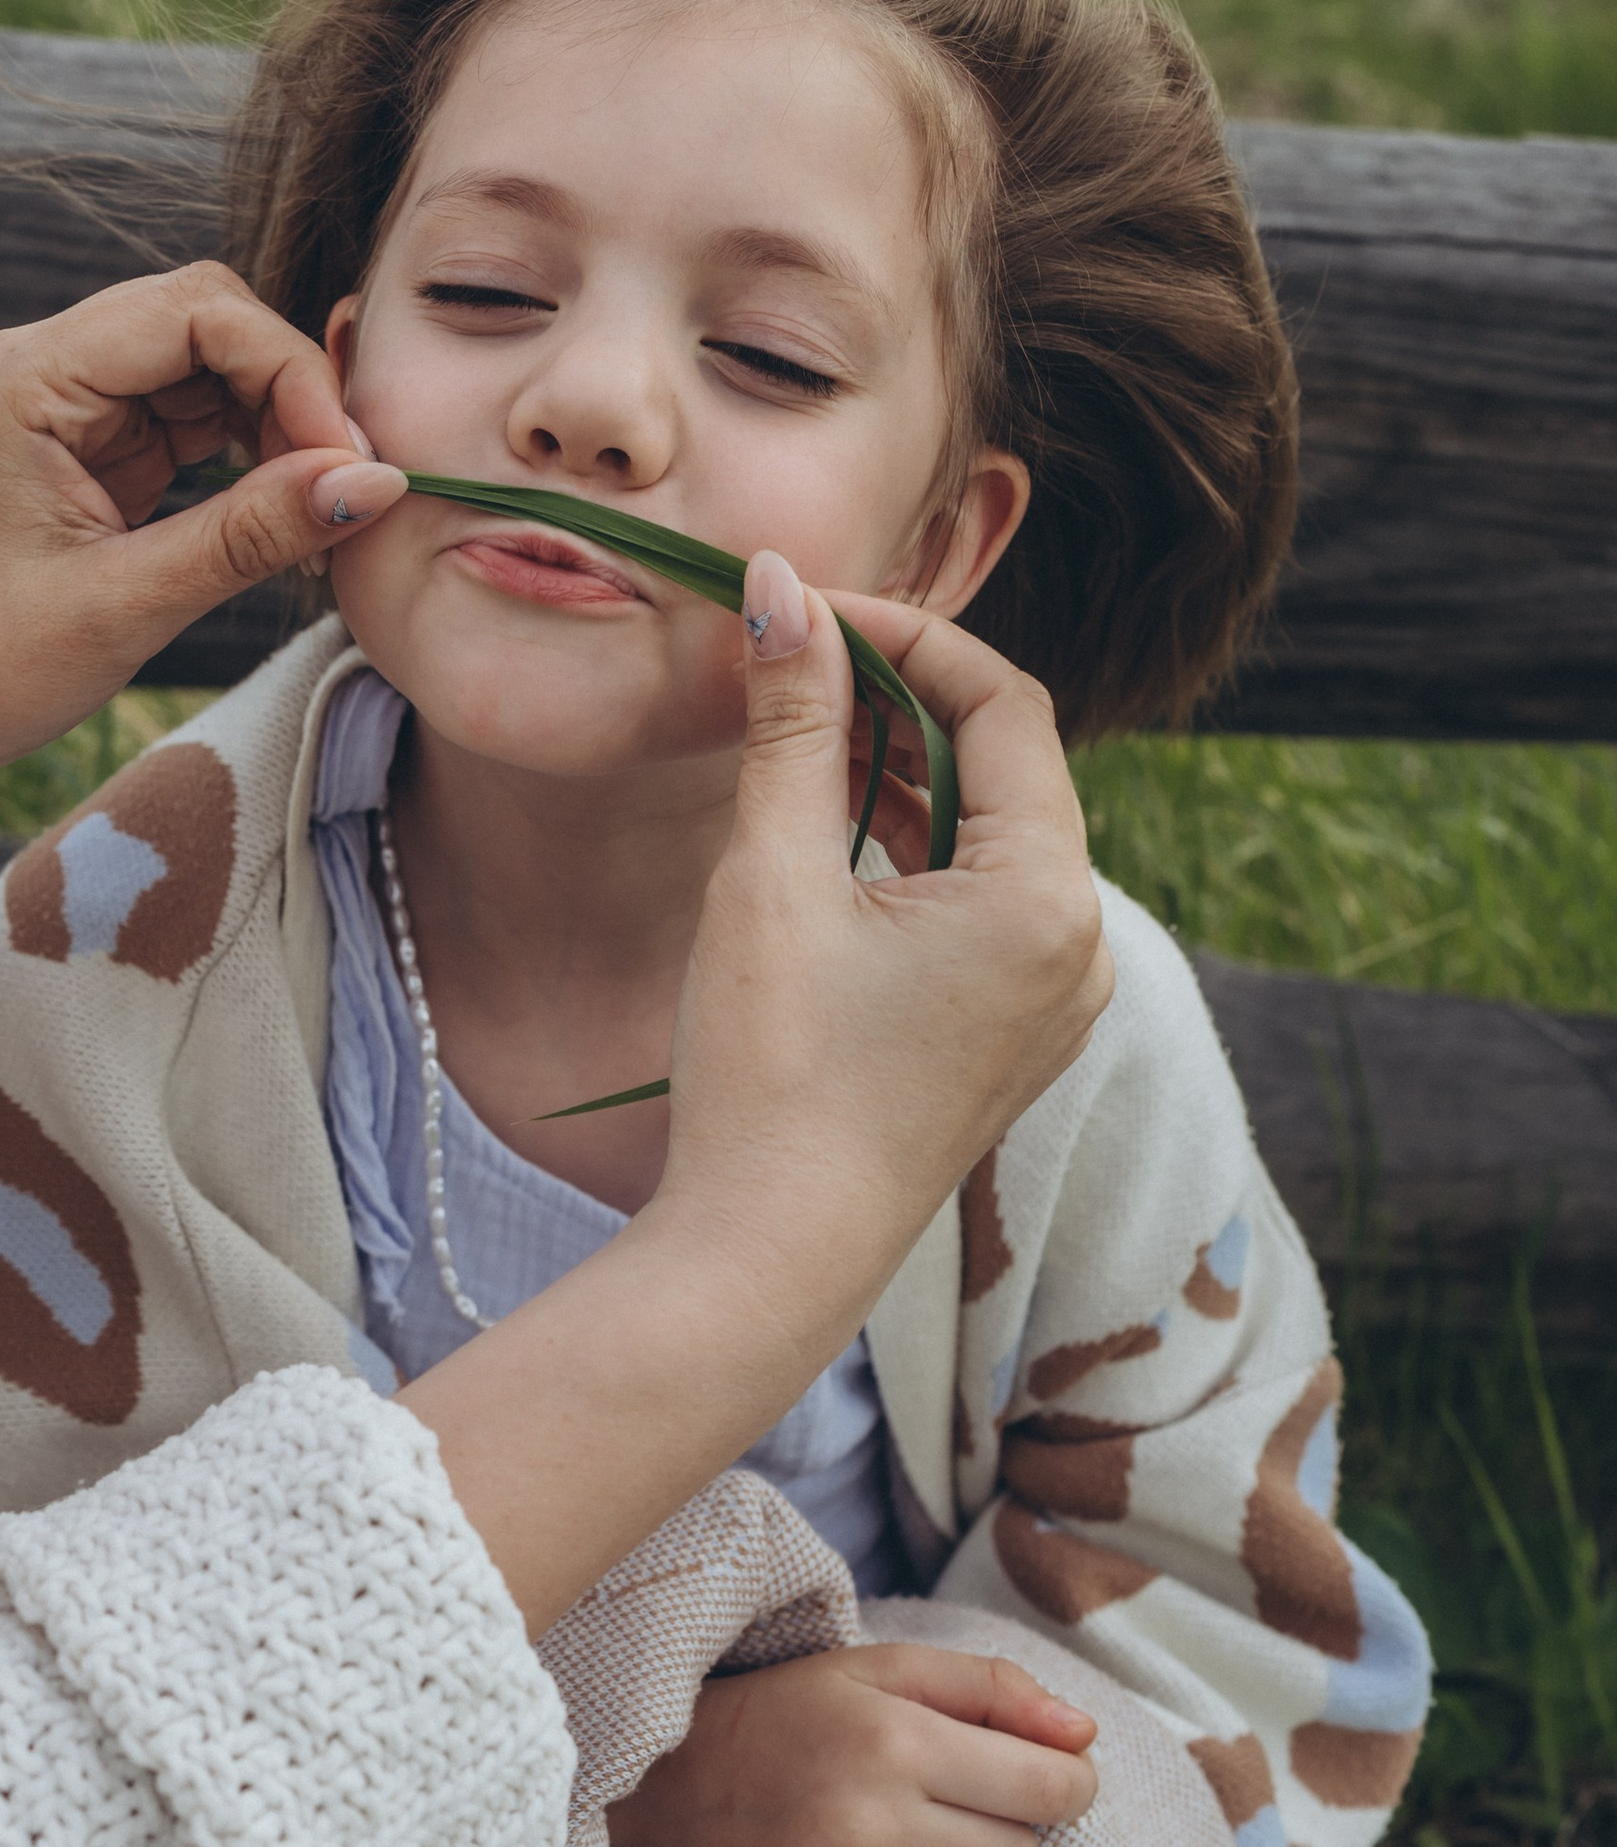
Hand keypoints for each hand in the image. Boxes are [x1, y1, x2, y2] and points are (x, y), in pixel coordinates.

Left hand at [0, 259, 409, 832]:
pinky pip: (182, 412)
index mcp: (23, 379)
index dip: (287, 368)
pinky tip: (275, 508)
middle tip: (343, 485)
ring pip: (202, 363)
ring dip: (271, 421)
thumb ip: (250, 535)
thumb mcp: (123, 607)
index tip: (341, 459)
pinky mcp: (79, 441)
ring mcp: (57, 399)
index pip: (193, 310)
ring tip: (313, 508)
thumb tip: (373, 482)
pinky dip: (240, 450)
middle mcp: (36, 364)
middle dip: (286, 389)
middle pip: (203, 319)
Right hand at [610, 1642, 1098, 1846]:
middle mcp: (870, 1817)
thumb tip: (1085, 1733)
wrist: (668, 1780)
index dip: (1069, 1786)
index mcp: (895, 1737)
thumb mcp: (884, 1671)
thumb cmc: (792, 1716)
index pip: (1050, 1788)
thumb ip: (993, 1688)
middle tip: (952, 1811)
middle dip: (1004, 1833)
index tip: (1047, 1782)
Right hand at [650, 576, 1113, 1273]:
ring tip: (801, 731)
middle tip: (799, 657)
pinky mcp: (1010, 1036)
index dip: (908, 637)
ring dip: (904, 772)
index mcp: (1047, 900)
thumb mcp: (771, 878)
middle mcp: (1078, 947)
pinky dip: (914, 849)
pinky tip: (829, 827)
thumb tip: (781, 589)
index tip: (811, 611)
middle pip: (1009, 766)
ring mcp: (1053, 999)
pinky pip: (982, 903)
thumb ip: (791, 724)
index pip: (1004, 706)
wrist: (767, 1257)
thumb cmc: (770, 1075)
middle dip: (904, 699)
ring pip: (993, 834)